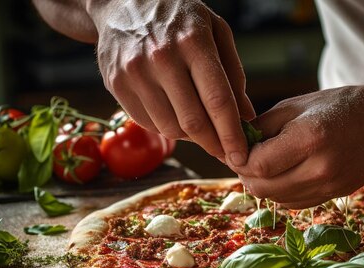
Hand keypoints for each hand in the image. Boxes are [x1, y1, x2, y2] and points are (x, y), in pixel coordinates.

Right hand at [88, 0, 254, 164]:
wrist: (124, 1)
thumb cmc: (179, 17)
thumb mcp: (216, 31)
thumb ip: (233, 74)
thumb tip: (247, 116)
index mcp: (193, 41)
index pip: (218, 100)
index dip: (232, 134)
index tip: (241, 156)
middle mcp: (161, 57)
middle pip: (193, 121)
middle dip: (214, 145)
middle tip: (226, 154)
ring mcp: (135, 72)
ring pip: (170, 128)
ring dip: (192, 138)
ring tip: (202, 130)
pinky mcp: (116, 83)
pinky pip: (148, 123)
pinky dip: (167, 128)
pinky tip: (177, 117)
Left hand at [234, 84, 363, 207]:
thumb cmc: (341, 106)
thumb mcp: (297, 105)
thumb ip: (262, 127)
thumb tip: (235, 147)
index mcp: (309, 139)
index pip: (257, 164)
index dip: (240, 159)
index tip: (237, 149)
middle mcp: (320, 169)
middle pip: (262, 188)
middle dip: (246, 174)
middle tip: (244, 159)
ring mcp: (328, 187)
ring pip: (275, 199)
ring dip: (262, 185)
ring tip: (264, 164)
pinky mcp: (333, 197)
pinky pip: (293, 204)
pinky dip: (280, 192)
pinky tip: (284, 174)